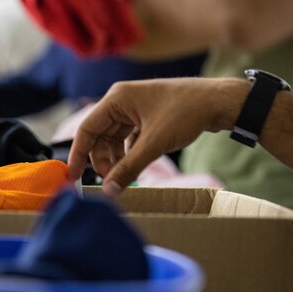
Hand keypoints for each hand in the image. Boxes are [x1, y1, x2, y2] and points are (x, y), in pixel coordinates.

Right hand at [67, 78, 247, 194]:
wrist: (220, 102)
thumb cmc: (187, 113)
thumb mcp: (154, 144)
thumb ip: (128, 169)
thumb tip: (109, 192)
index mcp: (116, 99)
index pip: (86, 130)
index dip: (77, 155)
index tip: (72, 177)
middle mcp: (121, 101)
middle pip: (99, 137)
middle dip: (102, 161)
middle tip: (111, 182)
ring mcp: (133, 108)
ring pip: (113, 140)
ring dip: (116, 160)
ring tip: (125, 178)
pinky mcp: (145, 117)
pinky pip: (127, 139)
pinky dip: (128, 155)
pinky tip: (135, 168)